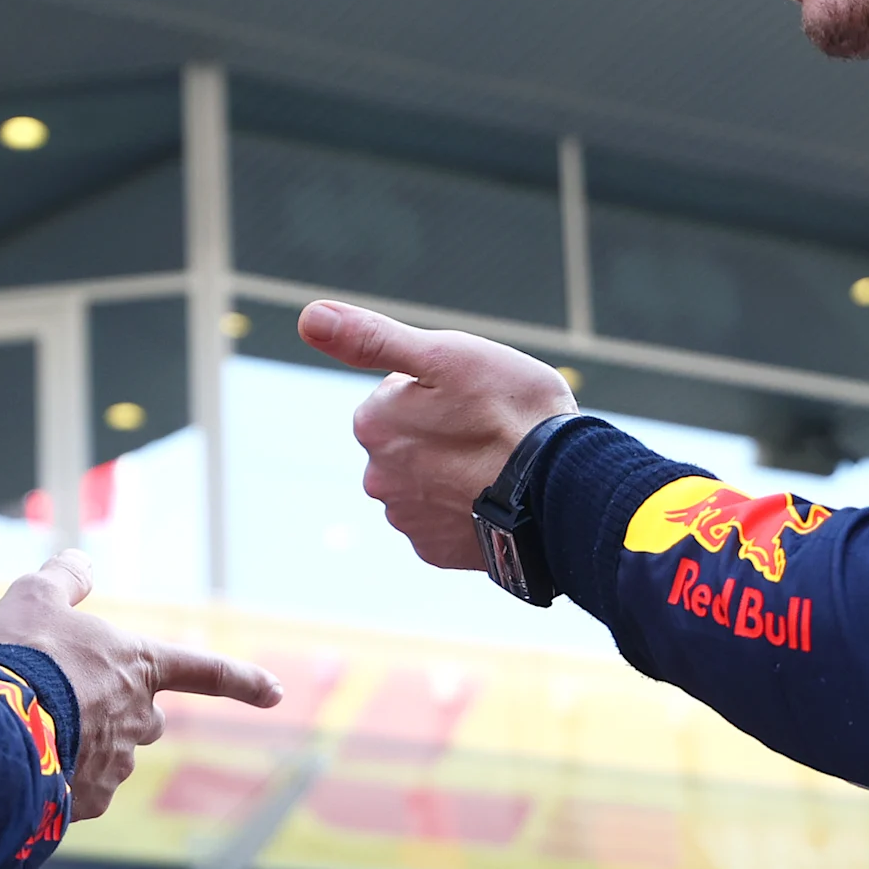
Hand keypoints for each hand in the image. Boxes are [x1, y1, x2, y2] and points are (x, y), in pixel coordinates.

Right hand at [0, 550, 279, 817]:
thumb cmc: (22, 656)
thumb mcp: (37, 597)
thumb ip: (64, 579)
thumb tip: (81, 563)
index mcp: (139, 666)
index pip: (205, 672)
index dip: (242, 681)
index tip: (276, 693)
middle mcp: (140, 718)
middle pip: (148, 720)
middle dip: (121, 715)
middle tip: (71, 703)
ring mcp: (118, 764)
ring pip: (110, 757)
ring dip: (81, 748)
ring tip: (33, 731)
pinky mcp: (90, 801)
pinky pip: (79, 791)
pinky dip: (58, 781)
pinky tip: (27, 765)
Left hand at [298, 302, 576, 570]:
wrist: (558, 488)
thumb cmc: (509, 410)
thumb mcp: (442, 354)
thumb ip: (370, 337)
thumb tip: (310, 317)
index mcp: (372, 423)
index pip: (397, 395)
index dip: (440, 390)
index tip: (473, 396)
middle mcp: (376, 477)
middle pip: (408, 442)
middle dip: (440, 433)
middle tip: (488, 431)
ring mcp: (406, 519)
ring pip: (425, 483)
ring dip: (451, 474)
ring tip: (496, 466)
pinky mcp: (435, 551)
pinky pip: (444, 522)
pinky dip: (464, 510)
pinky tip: (494, 499)